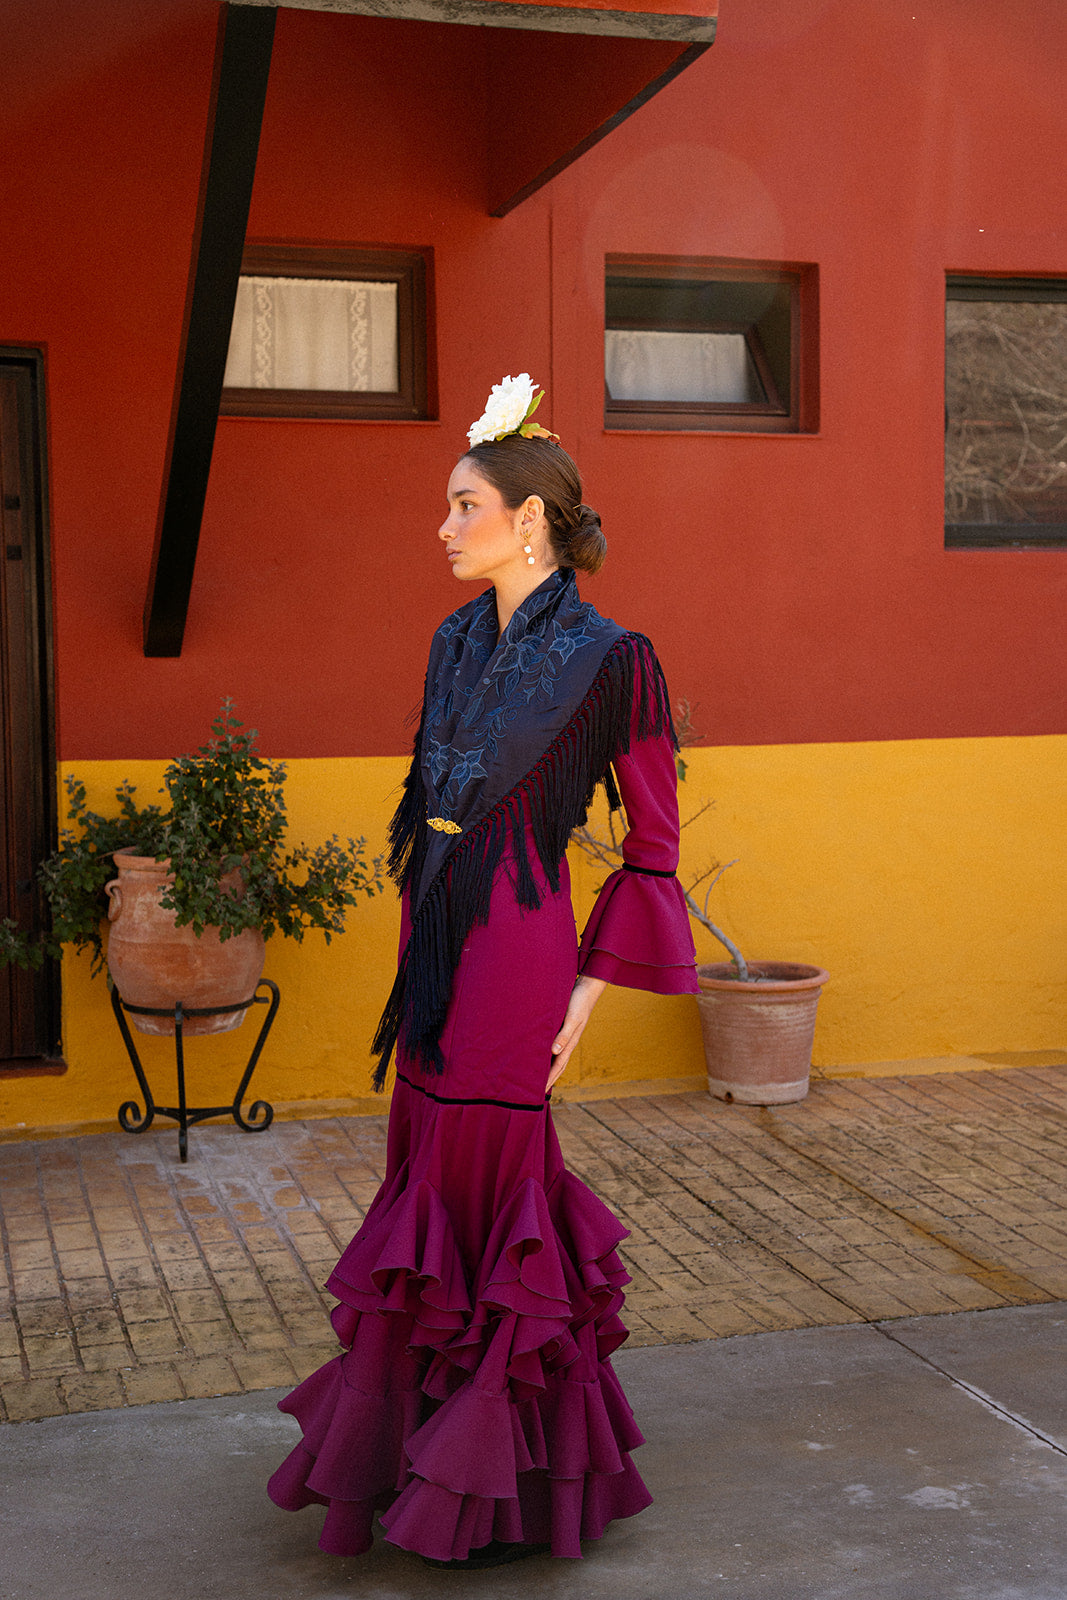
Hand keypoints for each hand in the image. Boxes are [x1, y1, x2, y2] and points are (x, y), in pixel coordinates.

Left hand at [547, 975, 606, 1091]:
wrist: (587, 987)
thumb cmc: (579, 1001)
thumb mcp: (572, 1018)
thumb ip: (564, 1035)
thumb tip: (554, 1052)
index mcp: (571, 1042)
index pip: (558, 1066)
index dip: (549, 1079)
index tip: (539, 1092)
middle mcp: (568, 1041)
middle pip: (557, 1065)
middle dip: (548, 1079)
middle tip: (536, 1091)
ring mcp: (565, 1035)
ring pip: (555, 1056)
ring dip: (547, 1067)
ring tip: (536, 1077)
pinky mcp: (562, 1027)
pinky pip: (552, 1045)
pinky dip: (546, 1053)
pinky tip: (539, 1053)